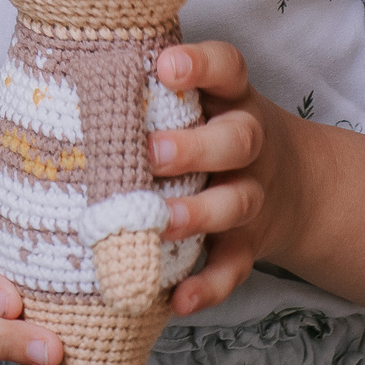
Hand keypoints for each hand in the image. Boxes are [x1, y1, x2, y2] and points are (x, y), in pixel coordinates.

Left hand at [149, 40, 309, 316]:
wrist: (299, 185)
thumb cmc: (215, 128)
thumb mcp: (203, 97)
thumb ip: (153, 88)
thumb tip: (65, 67)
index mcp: (232, 98)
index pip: (228, 68)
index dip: (200, 64)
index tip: (164, 65)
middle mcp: (250, 144)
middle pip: (238, 139)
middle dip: (195, 147)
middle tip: (151, 153)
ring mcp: (253, 194)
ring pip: (236, 203)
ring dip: (198, 214)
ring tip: (160, 223)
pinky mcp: (250, 243)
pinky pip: (234, 267)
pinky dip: (209, 287)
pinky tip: (178, 299)